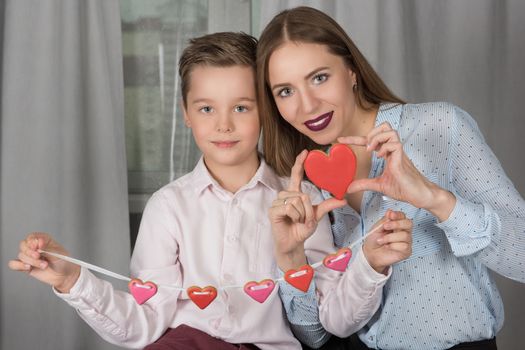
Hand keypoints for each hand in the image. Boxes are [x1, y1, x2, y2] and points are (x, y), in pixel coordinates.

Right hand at [8, 232, 79, 292]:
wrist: (64, 275)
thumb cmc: (63, 262)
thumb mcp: (58, 253)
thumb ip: (47, 248)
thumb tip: (38, 244)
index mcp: (43, 240)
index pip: (32, 237)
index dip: (33, 241)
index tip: (38, 246)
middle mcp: (35, 247)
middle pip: (23, 245)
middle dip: (30, 252)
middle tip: (38, 256)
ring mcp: (29, 257)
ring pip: (21, 255)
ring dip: (32, 261)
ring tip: (44, 265)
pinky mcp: (25, 266)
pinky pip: (14, 264)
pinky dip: (18, 265)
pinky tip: (28, 267)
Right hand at [269, 150, 345, 269]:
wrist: (294, 243)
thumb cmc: (302, 228)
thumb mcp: (317, 215)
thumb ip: (328, 205)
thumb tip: (344, 199)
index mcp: (295, 194)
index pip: (296, 175)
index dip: (300, 163)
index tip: (306, 152)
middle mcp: (285, 195)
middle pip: (302, 194)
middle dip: (308, 210)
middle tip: (305, 219)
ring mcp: (278, 202)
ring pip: (296, 201)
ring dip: (302, 214)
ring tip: (298, 221)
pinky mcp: (273, 210)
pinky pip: (289, 208)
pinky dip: (295, 216)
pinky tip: (292, 221)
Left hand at [338, 122, 455, 220]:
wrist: (420, 196)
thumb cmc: (404, 189)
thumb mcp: (379, 186)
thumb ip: (364, 184)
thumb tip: (348, 188)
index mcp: (388, 154)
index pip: (370, 140)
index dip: (354, 139)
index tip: (340, 141)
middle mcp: (393, 150)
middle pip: (385, 126)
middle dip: (371, 132)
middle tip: (365, 146)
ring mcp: (399, 153)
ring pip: (390, 131)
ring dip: (377, 138)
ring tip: (371, 151)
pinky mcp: (403, 159)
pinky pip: (395, 144)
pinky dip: (385, 148)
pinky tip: (381, 157)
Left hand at [363, 210, 412, 273]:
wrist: (370, 254)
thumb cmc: (374, 240)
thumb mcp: (376, 228)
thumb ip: (384, 220)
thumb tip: (390, 211)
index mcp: (397, 224)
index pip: (403, 216)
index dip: (398, 215)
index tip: (390, 215)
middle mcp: (404, 231)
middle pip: (409, 224)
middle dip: (396, 224)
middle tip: (385, 227)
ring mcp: (406, 241)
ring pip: (405, 236)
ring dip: (390, 238)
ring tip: (381, 240)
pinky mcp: (406, 251)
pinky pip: (404, 246)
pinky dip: (393, 246)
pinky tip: (387, 247)